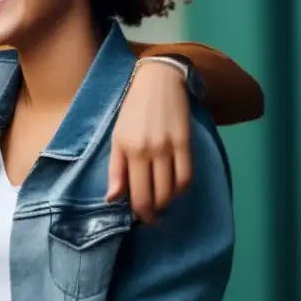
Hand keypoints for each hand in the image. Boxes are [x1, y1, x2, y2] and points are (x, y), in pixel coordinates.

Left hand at [106, 60, 192, 222]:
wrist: (158, 82)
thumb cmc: (132, 111)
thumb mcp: (117, 138)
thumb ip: (116, 170)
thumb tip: (113, 199)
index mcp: (129, 150)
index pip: (137, 194)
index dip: (140, 212)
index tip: (140, 218)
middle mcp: (150, 151)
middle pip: (156, 195)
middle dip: (153, 212)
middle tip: (151, 216)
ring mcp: (170, 147)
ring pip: (173, 189)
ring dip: (168, 203)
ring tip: (162, 204)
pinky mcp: (187, 143)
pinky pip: (188, 176)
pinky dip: (182, 189)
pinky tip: (175, 190)